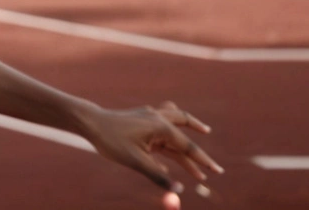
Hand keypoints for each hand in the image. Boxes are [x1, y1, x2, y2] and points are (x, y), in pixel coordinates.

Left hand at [82, 101, 222, 204]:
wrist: (90, 123)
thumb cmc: (112, 140)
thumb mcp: (135, 161)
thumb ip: (158, 176)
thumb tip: (178, 190)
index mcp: (161, 126)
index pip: (187, 147)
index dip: (203, 162)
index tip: (218, 172)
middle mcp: (158, 118)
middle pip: (186, 127)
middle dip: (199, 145)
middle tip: (212, 161)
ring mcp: (150, 117)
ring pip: (175, 125)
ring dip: (188, 137)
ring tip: (203, 143)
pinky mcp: (142, 120)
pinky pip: (162, 129)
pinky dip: (171, 137)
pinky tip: (174, 148)